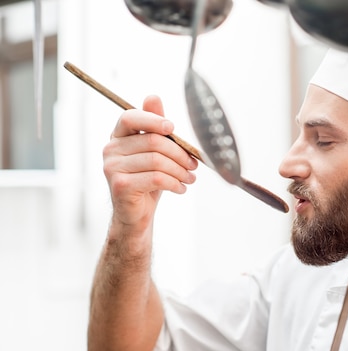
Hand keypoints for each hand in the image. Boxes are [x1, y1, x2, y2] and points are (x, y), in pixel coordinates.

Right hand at [103, 95, 197, 227]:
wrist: (136, 214)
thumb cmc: (147, 180)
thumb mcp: (154, 152)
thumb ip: (155, 128)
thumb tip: (153, 97)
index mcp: (118, 137)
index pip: (130, 117)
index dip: (152, 119)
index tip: (173, 128)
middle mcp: (110, 149)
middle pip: (152, 141)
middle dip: (179, 153)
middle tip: (193, 164)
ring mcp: (112, 168)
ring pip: (157, 161)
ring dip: (181, 171)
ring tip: (190, 178)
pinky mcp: (120, 186)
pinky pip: (157, 178)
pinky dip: (175, 183)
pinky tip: (181, 188)